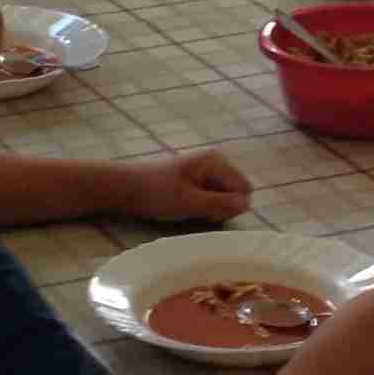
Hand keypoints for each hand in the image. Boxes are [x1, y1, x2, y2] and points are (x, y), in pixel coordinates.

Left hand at [121, 150, 250, 223]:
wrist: (126, 188)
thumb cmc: (156, 193)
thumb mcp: (189, 202)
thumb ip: (220, 204)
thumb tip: (247, 205)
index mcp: (216, 162)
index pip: (244, 191)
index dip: (229, 207)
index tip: (206, 212)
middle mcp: (216, 162)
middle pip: (236, 193)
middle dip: (221, 208)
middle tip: (196, 211)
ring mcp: (208, 170)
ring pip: (225, 197)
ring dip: (211, 209)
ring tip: (189, 209)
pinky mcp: (199, 179)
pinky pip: (213, 197)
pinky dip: (203, 206)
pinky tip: (186, 207)